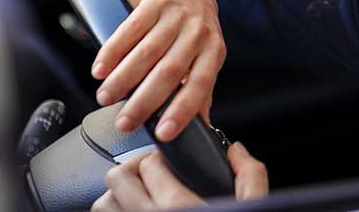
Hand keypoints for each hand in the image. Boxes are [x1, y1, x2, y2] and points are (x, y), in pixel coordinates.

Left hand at [91, 142, 268, 210]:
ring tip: (140, 198)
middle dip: (133, 169)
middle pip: (117, 178)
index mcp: (179, 208)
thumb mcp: (254, 210)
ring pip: (104, 205)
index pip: (150, 163)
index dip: (162, 158)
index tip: (173, 165)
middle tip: (152, 174)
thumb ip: (251, 177)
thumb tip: (237, 152)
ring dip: (118, 197)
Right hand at [92, 0, 226, 140]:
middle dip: (144, 101)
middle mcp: (198, 33)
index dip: (182, 110)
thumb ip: (202, 90)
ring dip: (123, 78)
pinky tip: (100, 70)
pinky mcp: (155, 2)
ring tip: (105, 98)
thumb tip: (202, 128)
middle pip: (169, 71)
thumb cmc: (196, 33)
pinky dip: (113, 51)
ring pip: (147, 51)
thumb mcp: (206, 57)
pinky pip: (131, 29)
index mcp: (213, 51)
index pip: (200, 84)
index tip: (164, 134)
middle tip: (124, 123)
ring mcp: (177, 16)